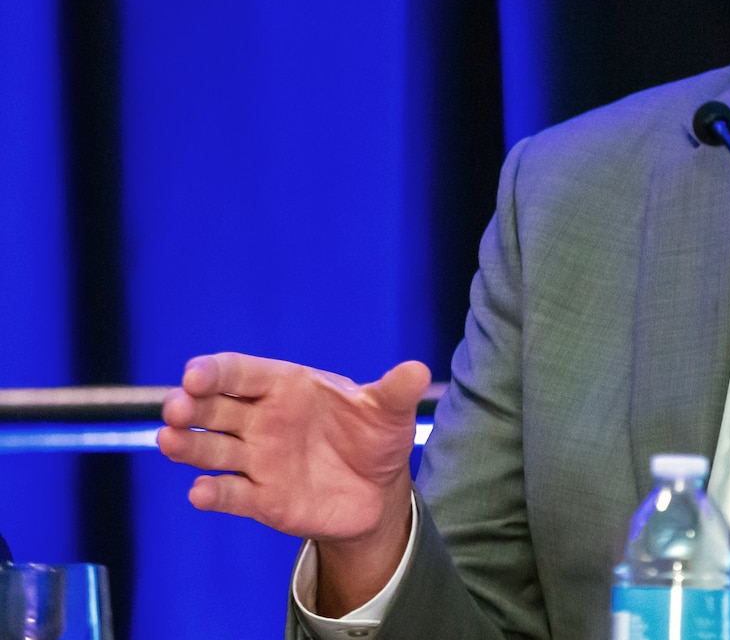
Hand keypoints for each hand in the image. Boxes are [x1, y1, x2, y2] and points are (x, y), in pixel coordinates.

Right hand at [157, 352, 430, 611]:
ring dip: (187, 445)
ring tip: (170, 440)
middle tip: (176, 407)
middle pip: (214, 409)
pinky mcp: (261, 498)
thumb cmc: (375, 437)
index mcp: (285, 387)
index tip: (195, 374)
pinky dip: (214, 493)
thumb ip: (396, 392)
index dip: (215, 371)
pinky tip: (202, 492)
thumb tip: (418, 371)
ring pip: (210, 450)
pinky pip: (231, 494)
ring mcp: (257, 460)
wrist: (378, 490)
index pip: (240, 373)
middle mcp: (261, 420)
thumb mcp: (389, 413)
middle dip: (190, 406)